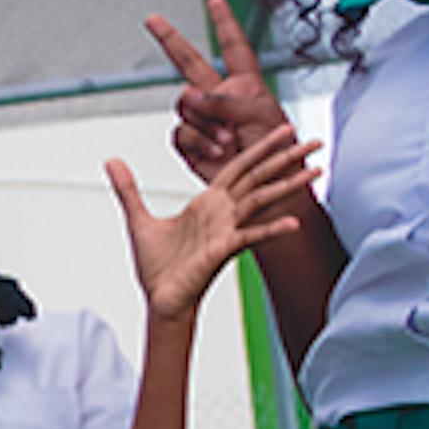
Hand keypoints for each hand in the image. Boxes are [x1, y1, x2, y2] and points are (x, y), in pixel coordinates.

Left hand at [111, 121, 316, 323]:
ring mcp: (226, 230)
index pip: (238, 166)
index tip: (283, 130)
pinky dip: (271, 229)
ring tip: (317, 171)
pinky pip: (250, 236)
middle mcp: (222, 213)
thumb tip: (112, 161)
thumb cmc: (158, 266)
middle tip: (316, 141)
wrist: (160, 298)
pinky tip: (292, 224)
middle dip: (286, 158)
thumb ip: (128, 189)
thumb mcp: (138, 219)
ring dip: (289, 185)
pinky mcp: (223, 250)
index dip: (260, 147)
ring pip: (262, 200)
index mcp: (206, 203)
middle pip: (259, 177)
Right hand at [143, 0, 292, 181]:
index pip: (233, 46)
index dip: (224, 23)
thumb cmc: (278, 148)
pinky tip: (215, 152)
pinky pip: (181, 133)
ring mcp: (205, 120)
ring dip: (205, 124)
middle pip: (189, 62)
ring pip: (185, 107)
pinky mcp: (193, 143)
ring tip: (227, 140)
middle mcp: (221, 98)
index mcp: (246, 84)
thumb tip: (191, 95)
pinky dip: (198, 143)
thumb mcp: (260, 114)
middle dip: (170, 40)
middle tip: (152, 21)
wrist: (267, 185)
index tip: (215, 2)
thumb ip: (225, 100)